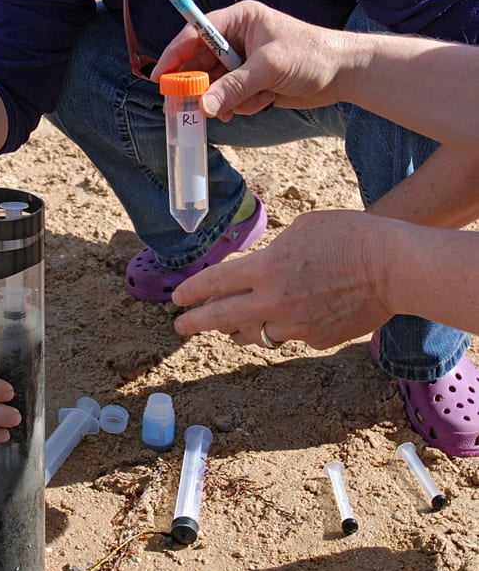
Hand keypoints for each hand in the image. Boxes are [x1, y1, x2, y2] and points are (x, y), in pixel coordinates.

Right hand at [153, 1, 356, 120]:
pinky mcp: (253, 82)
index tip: (160, 77)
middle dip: (200, 85)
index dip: (175, 55)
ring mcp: (244, 62)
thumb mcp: (269, 68)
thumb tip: (203, 106)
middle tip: (185, 106)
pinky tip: (265, 100)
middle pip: (200, 63)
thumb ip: (234, 87)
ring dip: (228, 98)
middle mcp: (237, 39)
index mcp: (239, 19)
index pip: (195, 34)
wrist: (344, 73)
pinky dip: (244, 104)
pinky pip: (232, 98)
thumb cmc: (312, 55)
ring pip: (216, 86)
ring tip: (249, 102)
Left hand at [172, 210, 392, 349]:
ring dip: (238, 330)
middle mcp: (272, 301)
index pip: (213, 284)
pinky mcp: (315, 340)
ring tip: (230, 327)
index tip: (177, 298)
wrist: (392, 268)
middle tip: (180, 326)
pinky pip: (291, 337)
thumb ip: (274, 253)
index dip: (191, 292)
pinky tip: (295, 316)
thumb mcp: (302, 229)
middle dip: (194, 323)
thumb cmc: (349, 236)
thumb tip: (264, 271)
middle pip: (220, 318)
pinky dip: (286, 328)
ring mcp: (294, 326)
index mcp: (264, 269)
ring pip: (254, 334)